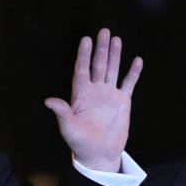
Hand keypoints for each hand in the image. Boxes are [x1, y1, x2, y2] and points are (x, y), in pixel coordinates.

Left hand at [44, 28, 142, 172]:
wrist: (99, 154)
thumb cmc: (80, 142)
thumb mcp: (68, 127)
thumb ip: (62, 112)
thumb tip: (48, 101)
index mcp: (80, 94)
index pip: (82, 70)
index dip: (83, 55)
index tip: (86, 39)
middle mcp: (95, 91)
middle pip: (98, 65)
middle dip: (101, 49)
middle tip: (104, 31)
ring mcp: (109, 95)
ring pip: (112, 70)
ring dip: (115, 55)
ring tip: (117, 39)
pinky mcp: (123, 102)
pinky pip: (128, 84)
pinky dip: (133, 73)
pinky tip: (137, 60)